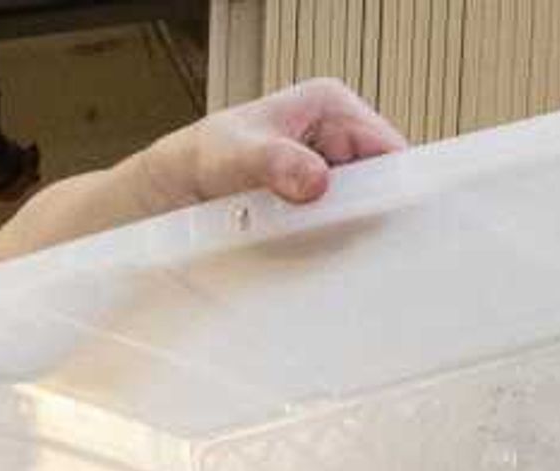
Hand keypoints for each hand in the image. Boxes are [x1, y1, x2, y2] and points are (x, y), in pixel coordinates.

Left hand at [0, 78, 406, 270]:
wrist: (153, 201)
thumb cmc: (186, 165)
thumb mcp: (226, 157)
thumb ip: (271, 163)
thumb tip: (317, 180)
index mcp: (330, 105)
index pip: (391, 148)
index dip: (403, 189)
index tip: (406, 230)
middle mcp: (335, 137)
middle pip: (384, 185)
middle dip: (382, 221)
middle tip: (380, 265)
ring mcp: (327, 176)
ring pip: (365, 215)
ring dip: (358, 244)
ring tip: (355, 275)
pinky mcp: (314, 211)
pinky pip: (341, 235)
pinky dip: (336, 255)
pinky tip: (330, 277)